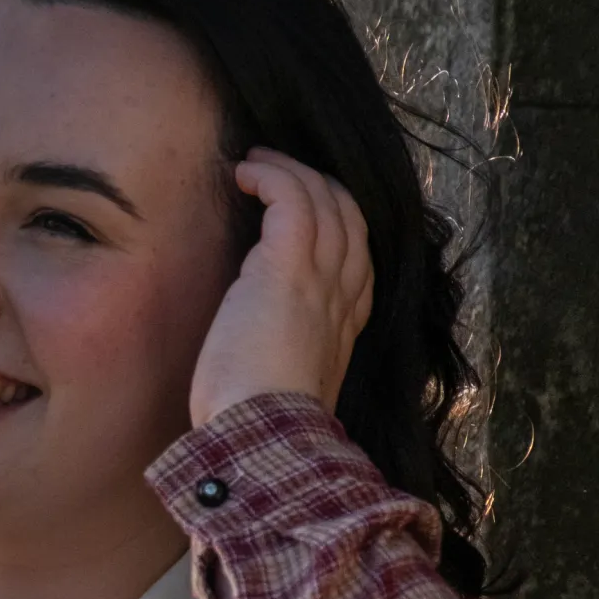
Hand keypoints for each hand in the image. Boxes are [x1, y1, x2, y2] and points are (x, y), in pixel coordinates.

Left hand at [188, 147, 373, 426]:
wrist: (266, 437)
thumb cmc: (260, 422)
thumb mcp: (286, 379)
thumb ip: (287, 351)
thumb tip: (257, 344)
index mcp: (345, 322)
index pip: (354, 254)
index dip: (333, 221)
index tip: (297, 209)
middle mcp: (343, 294)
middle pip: (348, 216)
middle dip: (316, 184)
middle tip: (274, 169)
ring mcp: (320, 279)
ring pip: (324, 200)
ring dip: (289, 171)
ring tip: (254, 161)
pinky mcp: (287, 269)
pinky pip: (292, 200)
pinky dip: (271, 177)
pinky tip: (244, 174)